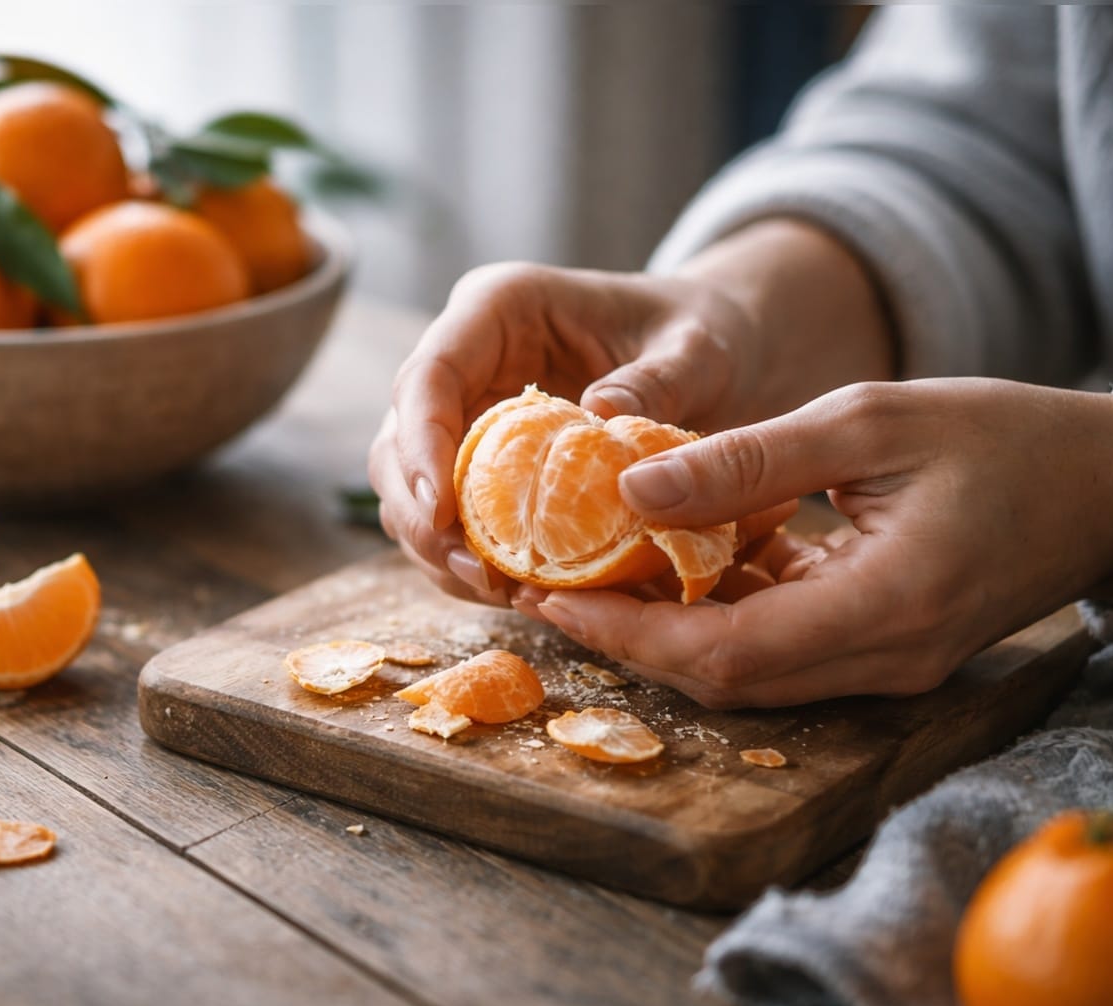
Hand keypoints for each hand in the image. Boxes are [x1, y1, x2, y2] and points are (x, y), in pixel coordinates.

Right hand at [369, 220, 892, 607]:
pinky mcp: (484, 465)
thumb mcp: (698, 349)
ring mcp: (469, 414)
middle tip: (477, 573)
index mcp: (499, 308)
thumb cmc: (704, 334)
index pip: (430, 375)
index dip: (422, 445)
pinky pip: (454, 520)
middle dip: (422, 515)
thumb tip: (600, 417)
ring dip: (439, 548)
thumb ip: (658, 378)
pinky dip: (471, 560)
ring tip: (498, 591)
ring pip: (412, 490)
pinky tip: (512, 589)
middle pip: (399, 441)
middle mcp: (468, 359)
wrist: (713, 349)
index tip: (440, 511)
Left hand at [522, 379, 1112, 707]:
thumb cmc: (1001, 436)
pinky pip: (781, 650)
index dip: (629, 635)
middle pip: (725, 679)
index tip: (551, 598)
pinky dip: (721, 614)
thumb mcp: (868, 421)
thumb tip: (631, 484)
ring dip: (666, 631)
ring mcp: (886, 666)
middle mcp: (884, 659)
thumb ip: (748, 459)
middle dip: (629, 641)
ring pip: (747, 673)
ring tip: (592, 573)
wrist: (1106, 487)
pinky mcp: (883, 652)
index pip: (726, 653)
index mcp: (887, 605)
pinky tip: (678, 563)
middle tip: (548, 588)